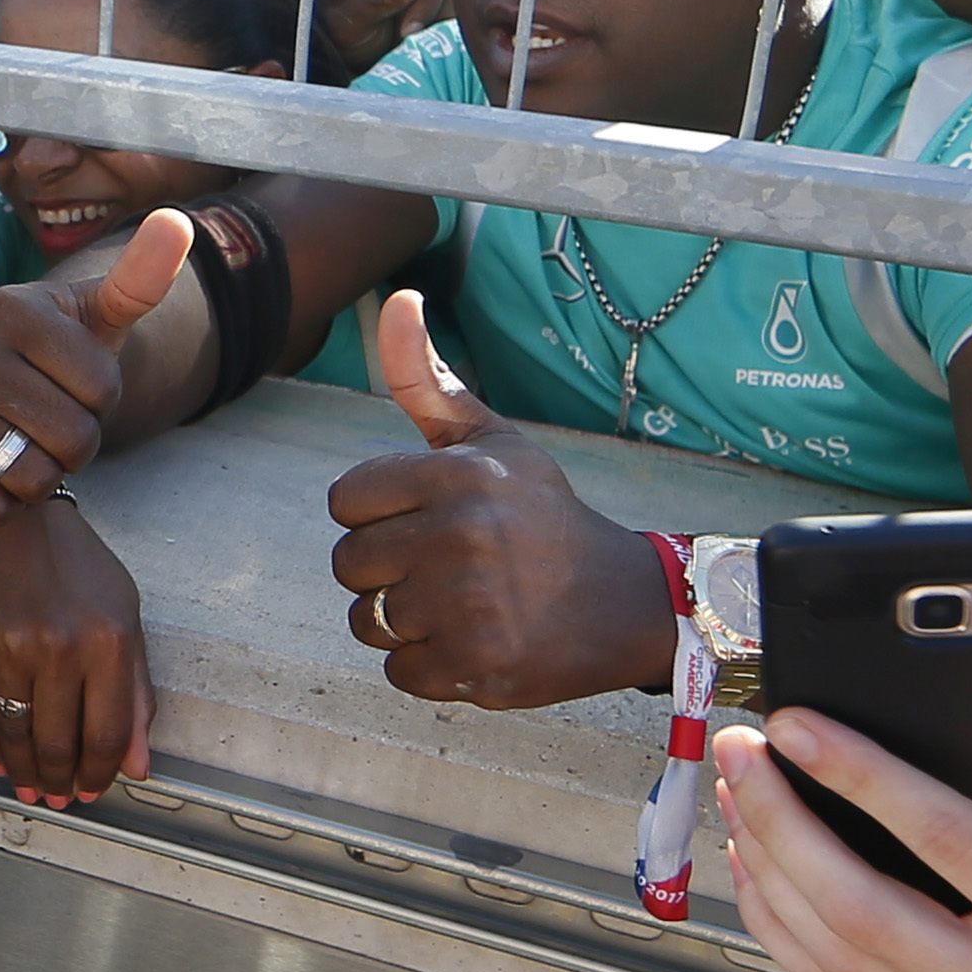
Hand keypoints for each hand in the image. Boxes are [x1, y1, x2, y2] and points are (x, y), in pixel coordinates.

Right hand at [0, 206, 196, 522]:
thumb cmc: (52, 361)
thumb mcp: (95, 319)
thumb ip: (138, 280)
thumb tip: (178, 224)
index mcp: (15, 309)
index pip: (103, 388)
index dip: (100, 400)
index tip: (71, 384)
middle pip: (74, 439)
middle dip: (75, 444)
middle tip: (46, 420)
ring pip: (36, 479)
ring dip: (40, 474)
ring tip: (21, 442)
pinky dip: (3, 503)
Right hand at [0, 495, 154, 806]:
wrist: (19, 523)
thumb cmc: (82, 571)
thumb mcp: (127, 622)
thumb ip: (136, 696)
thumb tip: (136, 765)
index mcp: (108, 642)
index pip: (105, 734)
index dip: (100, 773)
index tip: (95, 789)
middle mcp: (59, 647)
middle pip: (57, 743)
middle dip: (62, 782)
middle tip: (62, 798)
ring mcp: (10, 647)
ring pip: (17, 735)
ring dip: (26, 773)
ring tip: (34, 789)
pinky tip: (3, 762)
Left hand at [325, 291, 672, 704]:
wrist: (626, 603)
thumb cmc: (544, 517)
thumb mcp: (494, 442)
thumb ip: (427, 382)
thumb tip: (397, 300)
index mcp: (457, 475)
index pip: (345, 501)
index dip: (376, 515)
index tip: (422, 520)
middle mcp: (459, 536)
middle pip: (349, 564)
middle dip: (386, 570)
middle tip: (443, 567)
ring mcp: (466, 606)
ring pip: (368, 621)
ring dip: (403, 621)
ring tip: (458, 605)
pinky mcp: (476, 665)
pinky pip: (399, 670)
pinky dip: (429, 665)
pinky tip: (472, 641)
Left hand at [713, 662, 971, 971]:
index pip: (956, 850)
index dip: (869, 777)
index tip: (802, 721)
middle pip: (864, 916)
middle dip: (785, 823)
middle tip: (740, 746)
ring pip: (836, 959)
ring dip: (769, 868)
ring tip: (737, 784)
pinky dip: (783, 922)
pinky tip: (758, 855)